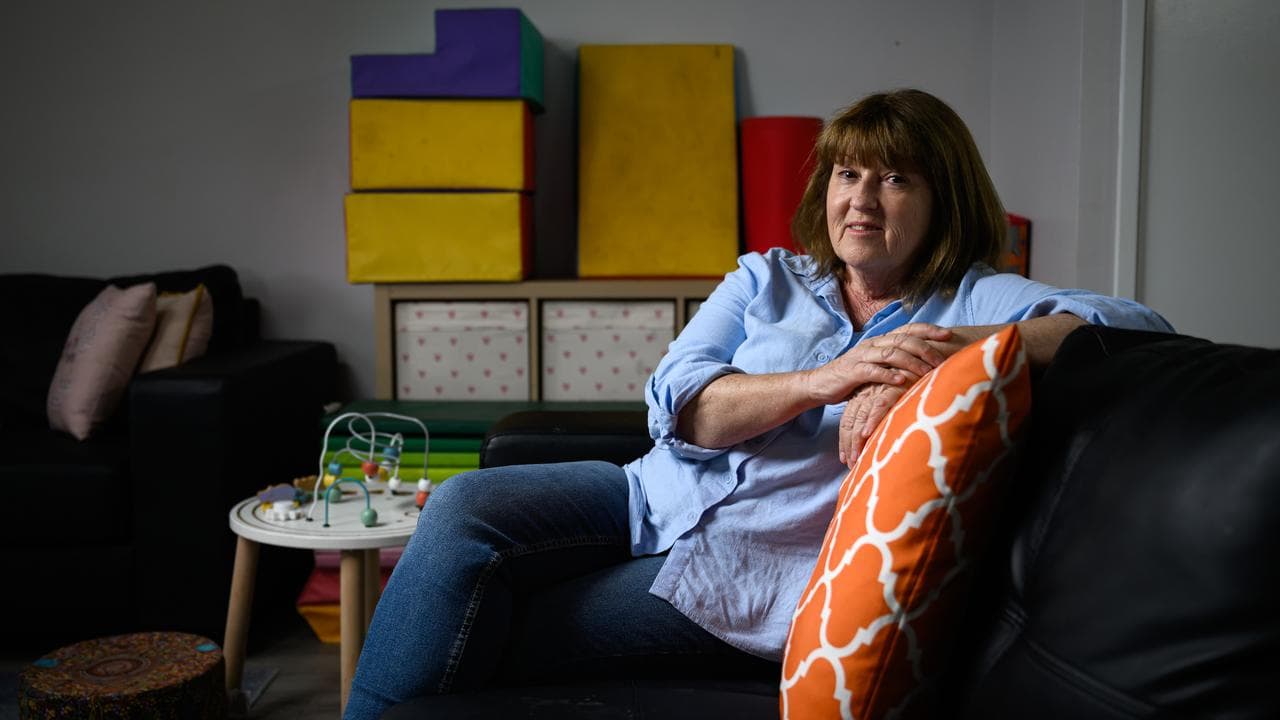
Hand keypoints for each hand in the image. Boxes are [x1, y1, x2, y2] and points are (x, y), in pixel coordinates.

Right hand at [807, 322, 951, 405]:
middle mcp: (873, 344)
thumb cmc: (854, 378)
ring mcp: (862, 356)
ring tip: (927, 372)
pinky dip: (888, 375)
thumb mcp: (877, 366)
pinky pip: (872, 371)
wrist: (821, 384)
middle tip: (942, 360)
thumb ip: (897, 363)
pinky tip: (901, 381)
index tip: (949, 335)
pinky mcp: (852, 372)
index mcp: (881, 341)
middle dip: (925, 348)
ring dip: (911, 362)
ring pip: (891, 354)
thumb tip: (927, 365)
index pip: (908, 329)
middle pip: (903, 340)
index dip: (929, 330)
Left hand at [838, 378, 912, 467]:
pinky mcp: (892, 388)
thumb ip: (880, 416)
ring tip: (856, 458)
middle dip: (849, 445)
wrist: (922, 363)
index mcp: (862, 396)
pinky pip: (879, 405)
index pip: (848, 422)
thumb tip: (875, 440)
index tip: (844, 459)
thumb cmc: (909, 385)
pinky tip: (868, 434)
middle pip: (851, 422)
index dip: (845, 441)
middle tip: (850, 465)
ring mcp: (878, 390)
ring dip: (857, 439)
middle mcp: (866, 394)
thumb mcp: (889, 401)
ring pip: (861, 417)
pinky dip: (872, 419)